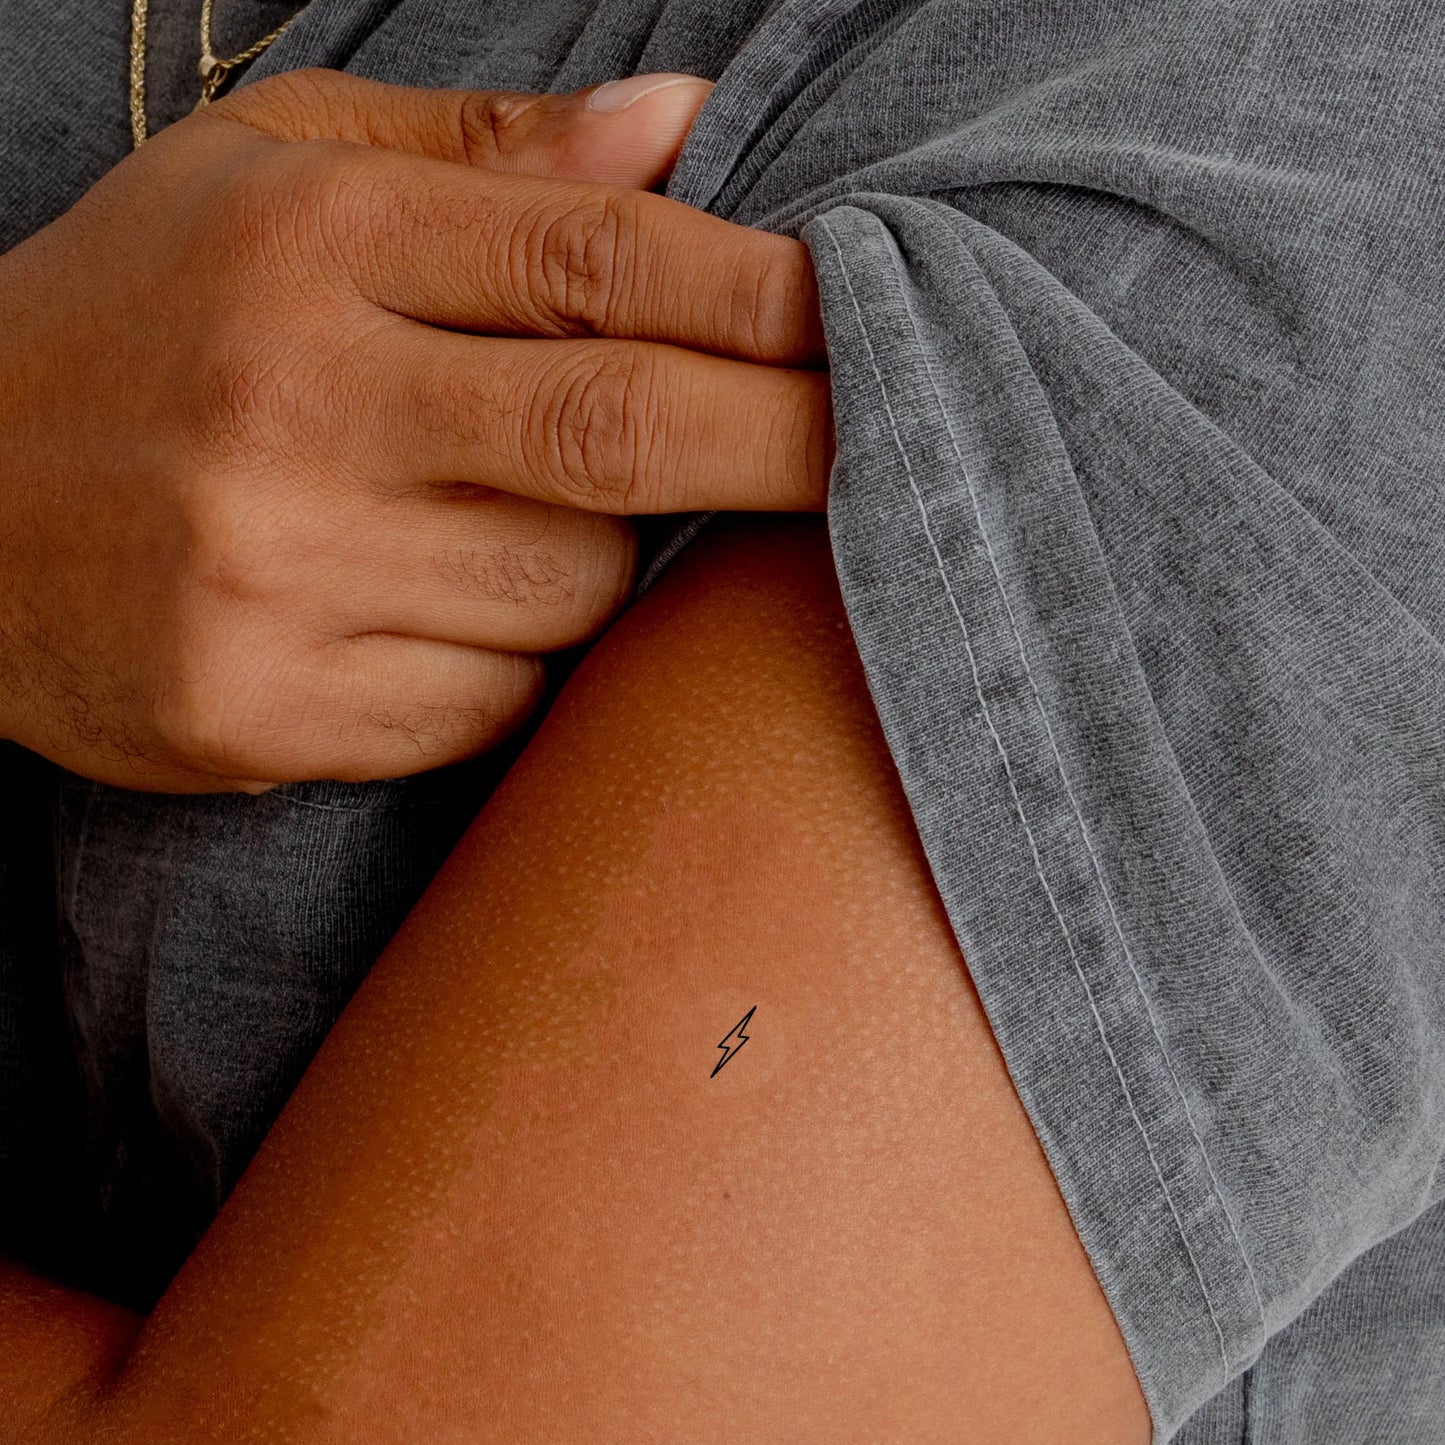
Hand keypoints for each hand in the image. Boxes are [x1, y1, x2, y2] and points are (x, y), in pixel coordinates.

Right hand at [0, 68, 829, 792]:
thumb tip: (680, 124)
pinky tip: (447, 611)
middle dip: (783, 446)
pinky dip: (519, 665)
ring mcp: (277, 575)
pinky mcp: (264, 708)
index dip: (763, 296)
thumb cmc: (140, 320)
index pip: (596, 261)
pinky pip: (492, 704)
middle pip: (619, 437)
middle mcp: (298, 409)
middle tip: (875, 449)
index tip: (865, 320)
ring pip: (568, 592)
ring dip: (602, 561)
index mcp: (311, 244)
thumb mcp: (272, 172)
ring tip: (523, 519)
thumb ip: (483, 151)